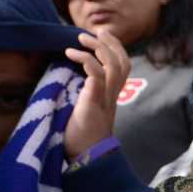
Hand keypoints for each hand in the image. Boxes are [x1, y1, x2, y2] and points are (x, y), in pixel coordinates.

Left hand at [63, 29, 129, 159]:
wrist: (86, 159)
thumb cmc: (82, 137)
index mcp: (112, 96)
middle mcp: (112, 96)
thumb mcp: (86, 110)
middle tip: (91, 32)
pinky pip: (96, 77)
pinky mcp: (93, 104)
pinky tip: (70, 54)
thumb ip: (87, 95)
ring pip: (112, 66)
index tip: (103, 34)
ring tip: (79, 38)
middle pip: (122, 62)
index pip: (122, 66)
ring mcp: (104, 100)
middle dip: (109, 43)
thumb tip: (76, 82)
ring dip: (97, 48)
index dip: (116, 48)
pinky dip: (86, 61)